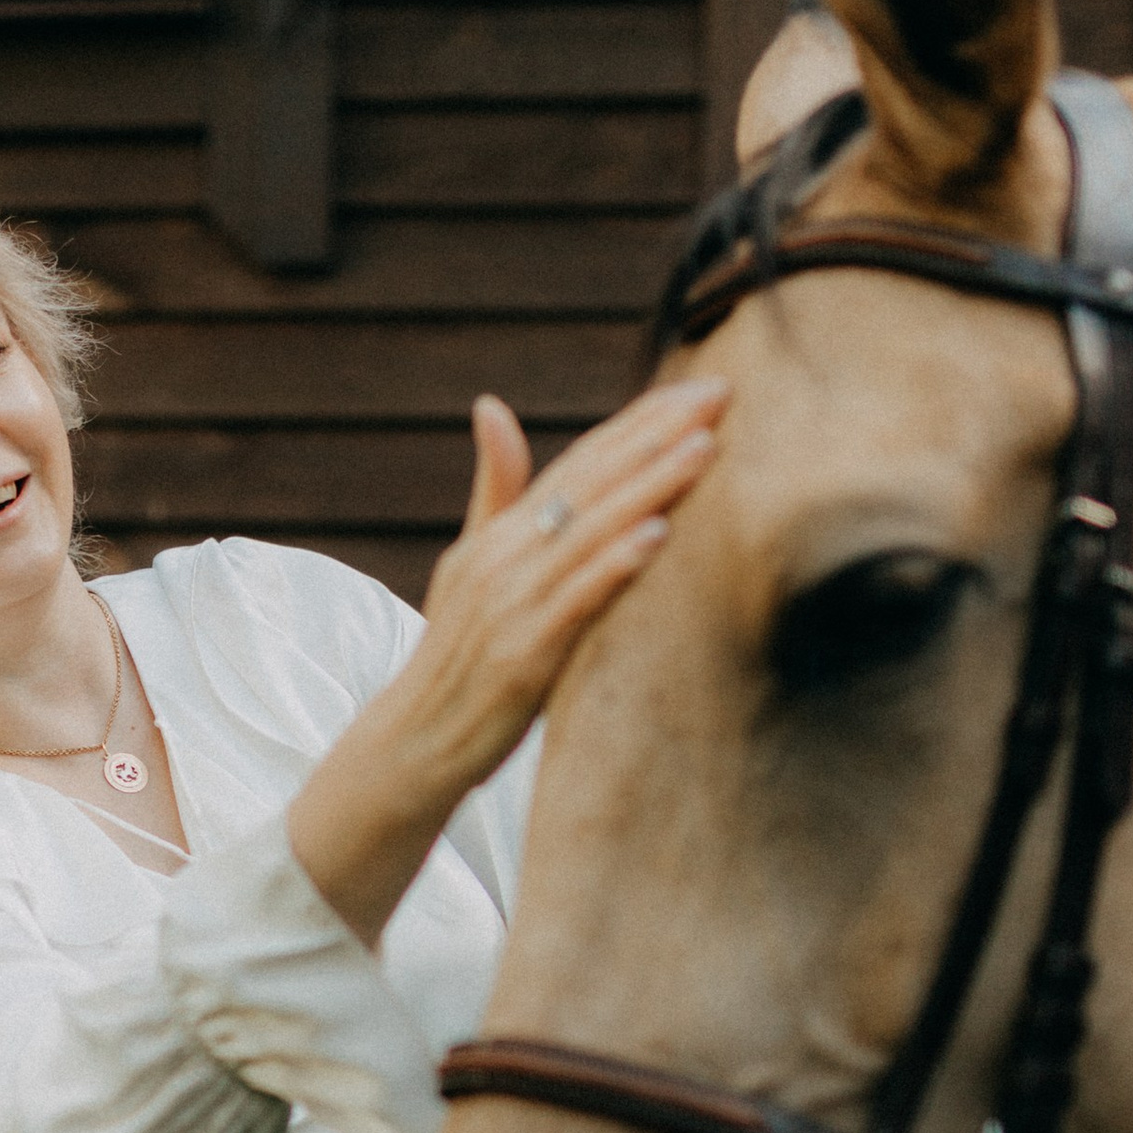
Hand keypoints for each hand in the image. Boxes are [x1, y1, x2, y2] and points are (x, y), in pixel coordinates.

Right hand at [406, 379, 725, 790]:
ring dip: (650, 487)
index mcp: (501, 534)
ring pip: (592, 532)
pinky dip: (617, 564)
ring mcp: (512, 604)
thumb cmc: (455, 658)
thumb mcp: (471, 564)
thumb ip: (495, 489)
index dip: (640, 422)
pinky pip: (578, 600)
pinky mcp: (524, 654)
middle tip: (720, 393)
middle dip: (658, 436)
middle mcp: (505, 557)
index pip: (581, 462)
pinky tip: (658, 533)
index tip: (700, 388)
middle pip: (591, 483)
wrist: (412, 744)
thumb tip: (492, 407)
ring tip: (703, 447)